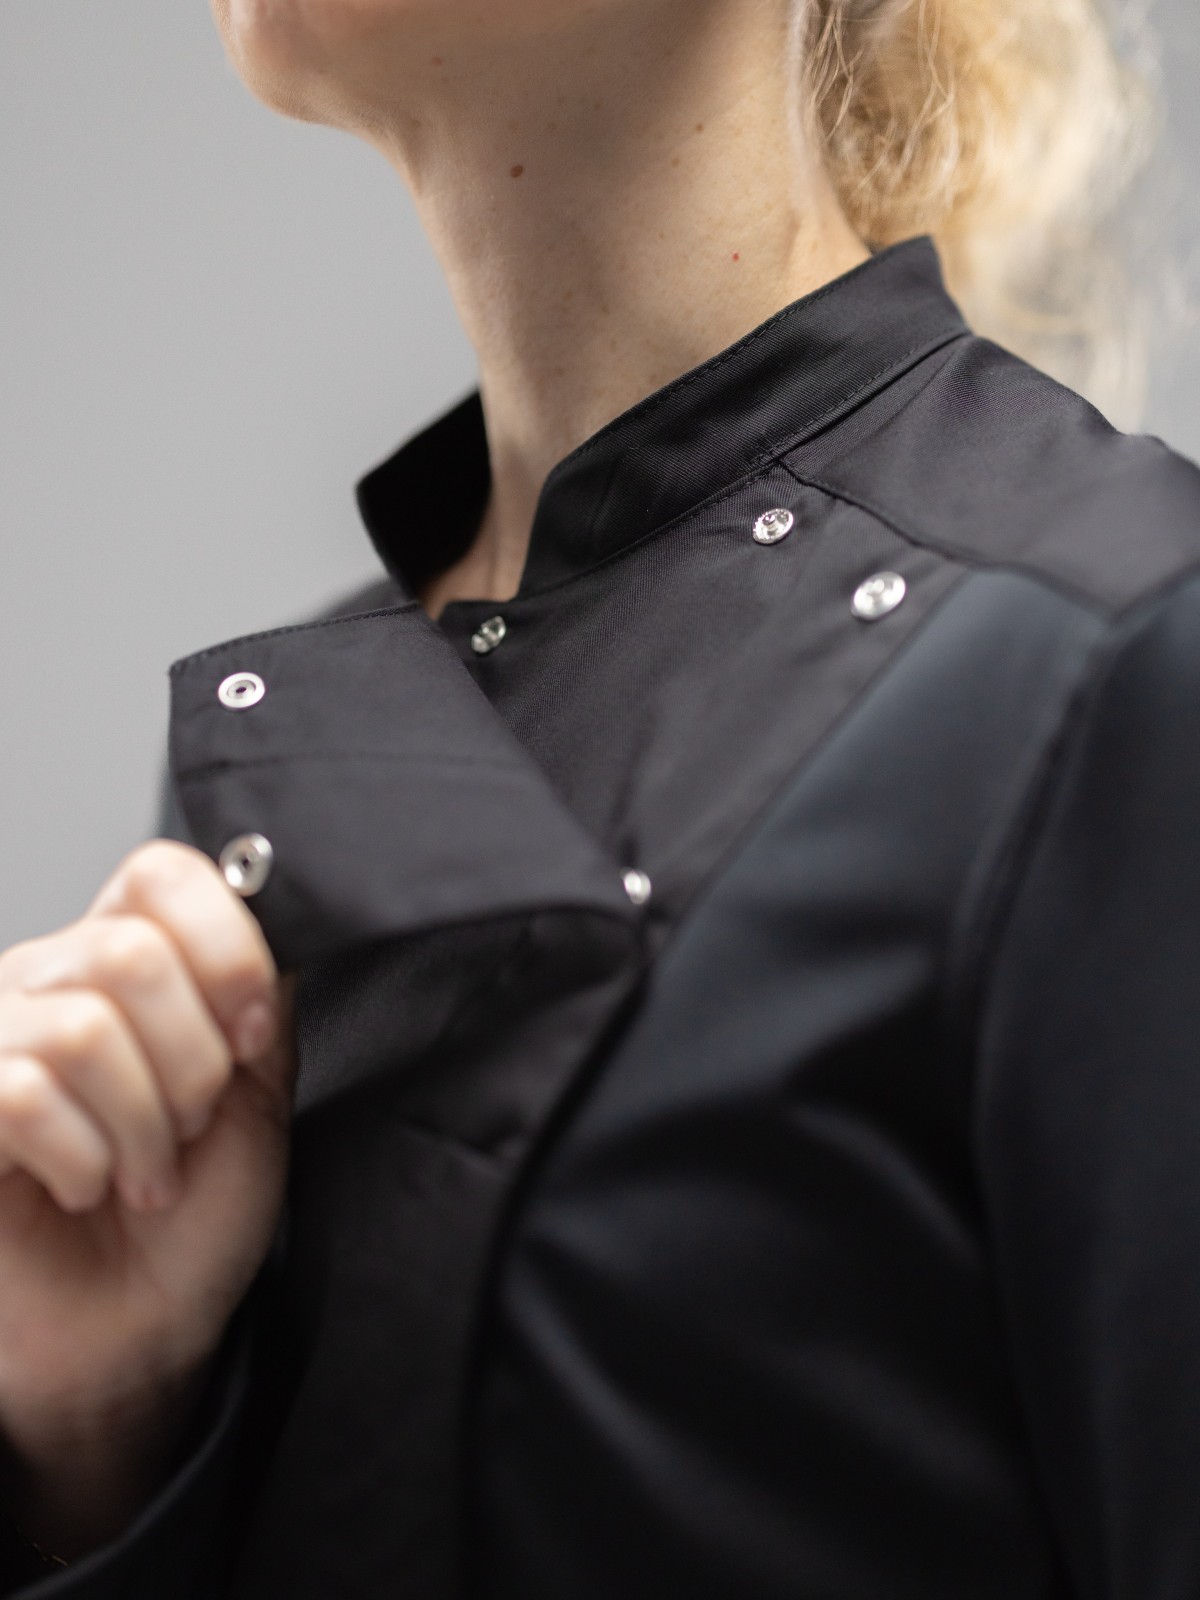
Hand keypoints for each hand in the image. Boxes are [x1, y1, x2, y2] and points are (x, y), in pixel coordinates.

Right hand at [0, 841, 295, 1555]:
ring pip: (81, 1027)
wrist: (140, 1333)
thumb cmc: (194, 1218)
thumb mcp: (256, 1096)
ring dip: (141, 1123)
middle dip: (191, 1062)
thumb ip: (261, 1002)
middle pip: (130, 951)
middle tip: (190, 1124)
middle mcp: (51, 982)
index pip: (160, 873)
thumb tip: (269, 908)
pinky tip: (87, 1186)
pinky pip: (21, 1092)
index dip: (224, 946)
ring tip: (144, 1170)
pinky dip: (83, 1157)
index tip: (251, 1034)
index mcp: (128, 962)